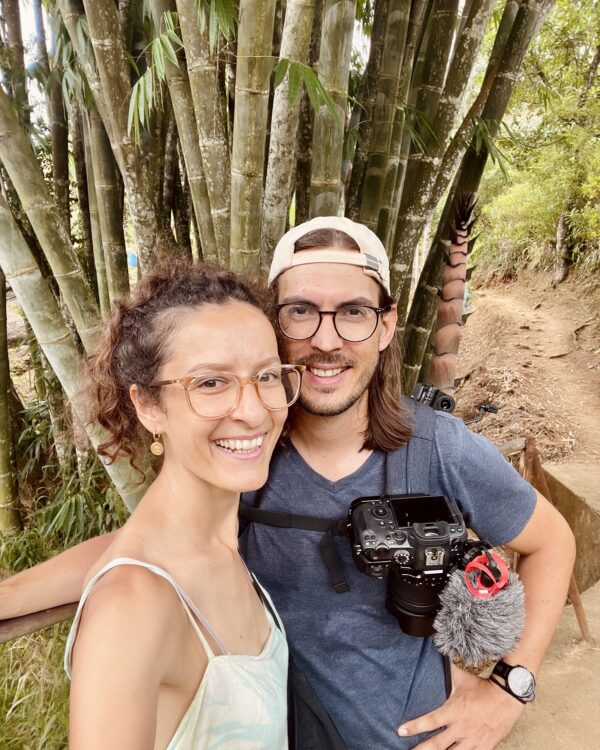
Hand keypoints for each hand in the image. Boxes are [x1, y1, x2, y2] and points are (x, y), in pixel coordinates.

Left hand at [397, 667, 524, 748]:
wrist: (508, 696)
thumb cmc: (483, 687)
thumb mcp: (463, 678)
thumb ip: (449, 669)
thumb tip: (441, 650)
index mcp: (453, 711)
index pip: (429, 722)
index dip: (414, 727)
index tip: (400, 731)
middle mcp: (460, 728)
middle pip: (436, 745)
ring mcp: (472, 740)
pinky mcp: (483, 747)